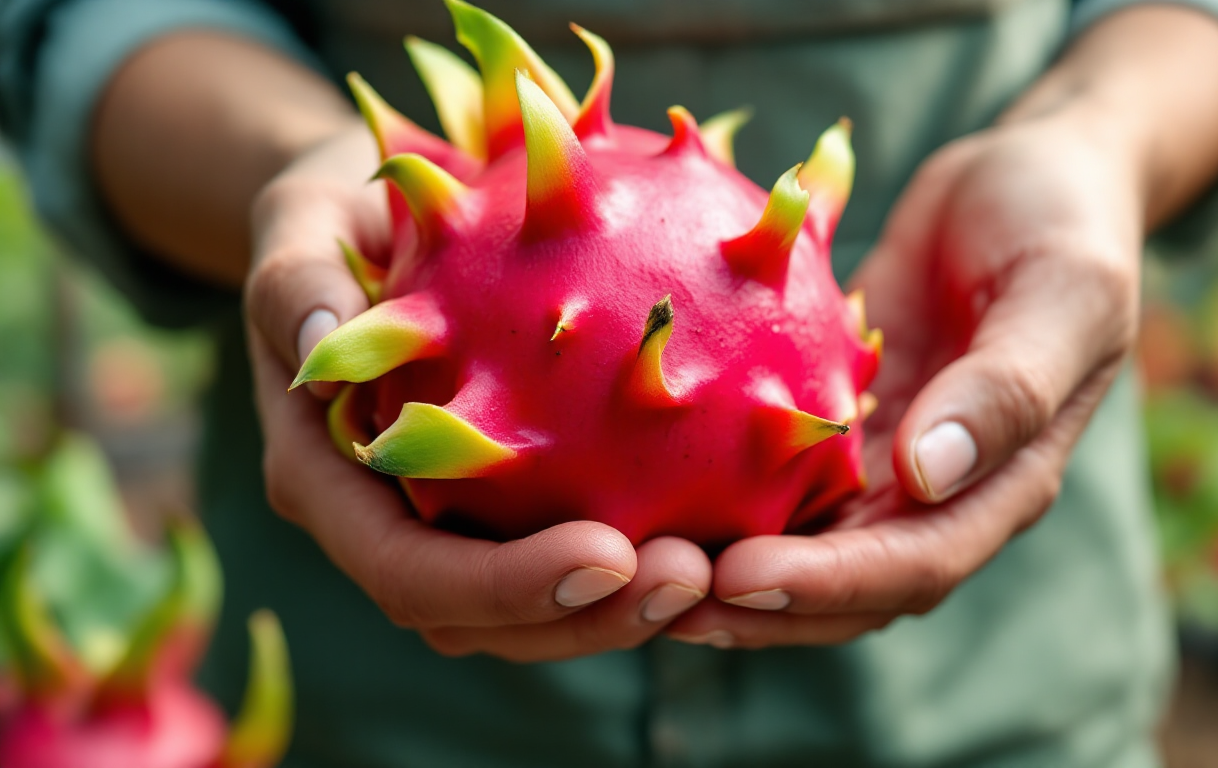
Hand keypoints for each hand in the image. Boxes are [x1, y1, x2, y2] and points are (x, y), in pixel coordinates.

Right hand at [245, 125, 709, 661]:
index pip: (409, 570)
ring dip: (626, 608)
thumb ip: (295, 281)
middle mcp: (385, 520)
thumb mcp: (298, 220)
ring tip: (717, 569)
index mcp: (325, 479)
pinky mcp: (505, 497)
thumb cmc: (336, 211)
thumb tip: (323, 346)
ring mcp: (446, 519)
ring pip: (534, 608)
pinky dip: (642, 544)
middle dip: (585, 618)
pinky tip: (724, 520)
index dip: (502, 586)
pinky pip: (573, 538)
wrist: (371, 217)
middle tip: (691, 576)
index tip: (606, 555)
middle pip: (481, 620)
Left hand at [666, 109, 1143, 648]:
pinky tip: (647, 486)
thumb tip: (925, 475)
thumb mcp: (1062, 293)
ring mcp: (882, 460)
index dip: (828, 583)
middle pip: (844, 584)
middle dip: (758, 604)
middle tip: (662, 597)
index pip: (912, 565)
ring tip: (638, 564)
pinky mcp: (835, 418)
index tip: (739, 574)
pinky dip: (721, 492)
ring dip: (726, 566)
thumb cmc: (1063, 223)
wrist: (1026, 177)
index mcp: (1001, 482)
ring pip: (800, 542)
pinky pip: (774, 471)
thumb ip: (1007, 388)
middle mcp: (937, 492)